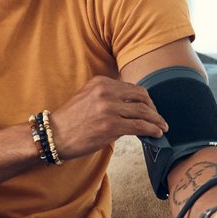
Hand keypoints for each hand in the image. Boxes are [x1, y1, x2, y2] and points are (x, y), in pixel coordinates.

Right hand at [49, 76, 167, 159]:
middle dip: (153, 108)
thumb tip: (130, 105)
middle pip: (142, 97)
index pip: (132, 88)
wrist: (54, 135)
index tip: (150, 108)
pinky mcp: (112, 126)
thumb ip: (107, 96)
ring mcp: (109, 108)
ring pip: (144, 112)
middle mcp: (106, 92)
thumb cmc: (70, 120)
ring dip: (157, 120)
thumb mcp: (87, 97)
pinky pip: (140, 126)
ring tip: (162, 127)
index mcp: (101, 82)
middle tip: (158, 118)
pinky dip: (152, 130)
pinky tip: (156, 134)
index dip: (145, 99)